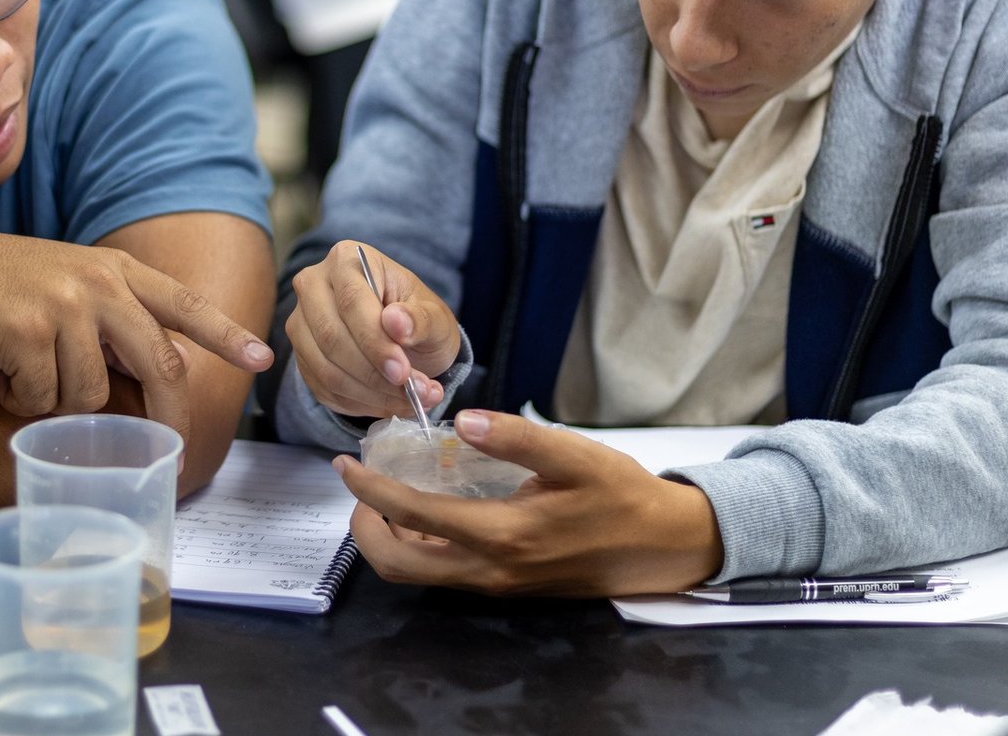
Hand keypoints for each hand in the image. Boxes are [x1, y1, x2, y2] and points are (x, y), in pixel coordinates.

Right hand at [0, 231, 273, 439]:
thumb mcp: (63, 280)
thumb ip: (110, 313)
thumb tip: (154, 370)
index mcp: (114, 269)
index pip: (184, 303)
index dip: (226, 334)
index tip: (263, 359)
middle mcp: (100, 283)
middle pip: (161, 365)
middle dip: (168, 422)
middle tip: (168, 459)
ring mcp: (66, 305)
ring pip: (92, 395)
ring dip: (55, 402)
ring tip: (20, 372)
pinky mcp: (28, 332)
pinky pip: (43, 399)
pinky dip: (18, 399)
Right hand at [286, 242, 459, 417]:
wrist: (405, 342)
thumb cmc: (419, 320)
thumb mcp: (435, 317)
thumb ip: (421, 319)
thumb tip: (397, 322)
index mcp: (346, 260)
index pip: (351, 301)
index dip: (375, 342)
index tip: (402, 372)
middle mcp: (314, 285)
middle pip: (331, 336)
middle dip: (373, 373)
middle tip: (412, 393)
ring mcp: (302, 322)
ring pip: (325, 367)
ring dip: (370, 394)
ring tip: (411, 401)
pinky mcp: (301, 357)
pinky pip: (323, 388)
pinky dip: (360, 404)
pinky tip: (390, 403)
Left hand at [332, 411, 725, 595]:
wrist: (661, 547)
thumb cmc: (620, 495)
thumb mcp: (575, 455)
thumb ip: (519, 437)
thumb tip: (464, 421)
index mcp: (501, 535)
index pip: (412, 516)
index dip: (370, 489)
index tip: (346, 462)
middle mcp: (489, 570)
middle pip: (398, 565)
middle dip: (365, 526)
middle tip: (361, 485)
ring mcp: (495, 584)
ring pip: (417, 575)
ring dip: (388, 539)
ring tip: (386, 494)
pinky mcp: (504, 586)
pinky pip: (442, 574)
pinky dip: (418, 547)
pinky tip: (426, 511)